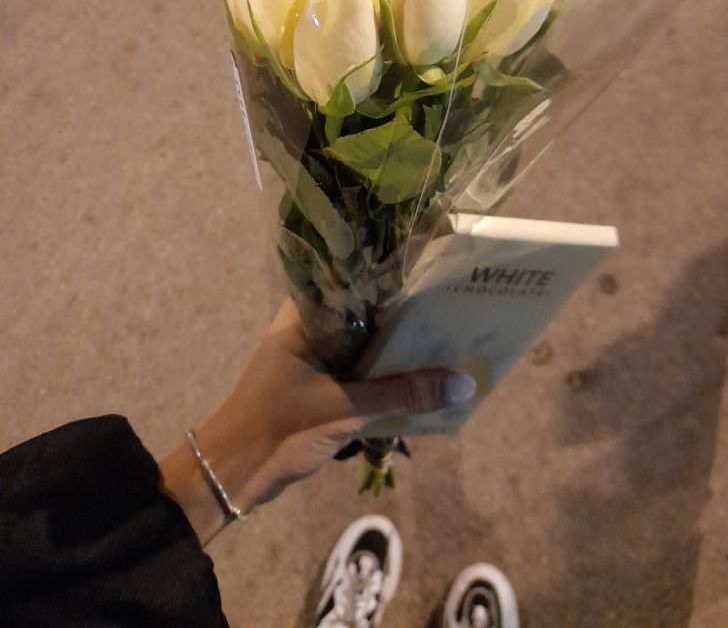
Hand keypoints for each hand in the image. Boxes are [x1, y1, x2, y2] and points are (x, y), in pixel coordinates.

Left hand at [160, 298, 475, 543]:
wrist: (234, 476)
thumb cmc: (279, 428)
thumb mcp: (345, 410)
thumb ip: (403, 395)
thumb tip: (464, 383)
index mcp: (303, 317)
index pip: (354, 283)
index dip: (394, 281)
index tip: (435, 279)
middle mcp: (309, 329)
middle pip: (365, 316)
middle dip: (404, 319)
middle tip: (451, 311)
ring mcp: (314, 358)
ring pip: (365, 345)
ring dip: (397, 350)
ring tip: (446, 341)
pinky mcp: (320, 386)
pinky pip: (361, 370)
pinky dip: (385, 375)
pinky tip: (420, 379)